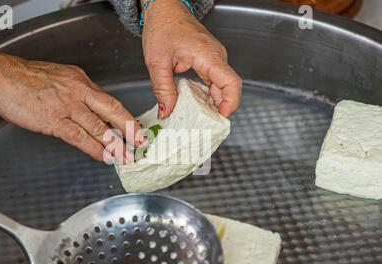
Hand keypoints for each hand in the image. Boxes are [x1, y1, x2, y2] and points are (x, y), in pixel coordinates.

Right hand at [0, 38, 143, 162]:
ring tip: (128, 157)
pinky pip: (80, 137)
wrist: (2, 77)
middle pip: (112, 110)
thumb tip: (90, 106)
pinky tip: (105, 157)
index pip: (109, 100)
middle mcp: (79, 91)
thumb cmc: (26, 78)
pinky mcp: (54, 120)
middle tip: (142, 141)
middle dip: (130, 128)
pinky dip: (95, 149)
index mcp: (81, 81)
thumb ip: (76, 92)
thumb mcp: (59, 77)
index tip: (134, 127)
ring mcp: (68, 106)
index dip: (124, 116)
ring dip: (116, 144)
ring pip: (99, 127)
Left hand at [141, 0, 241, 118]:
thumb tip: (167, 112)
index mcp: (208, 55)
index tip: (219, 119)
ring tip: (199, 120)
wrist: (164, 9)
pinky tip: (195, 106)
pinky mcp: (208, 61)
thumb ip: (163, 89)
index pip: (231, 83)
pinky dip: (207, 96)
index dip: (230, 104)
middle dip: (220, 110)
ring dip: (212, 104)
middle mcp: (216, 57)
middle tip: (205, 126)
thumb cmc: (163, 27)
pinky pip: (213, 82)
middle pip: (229, 89)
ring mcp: (214, 59)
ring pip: (221, 87)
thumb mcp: (157, 62)